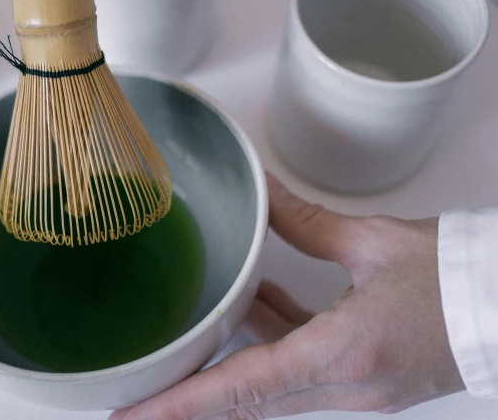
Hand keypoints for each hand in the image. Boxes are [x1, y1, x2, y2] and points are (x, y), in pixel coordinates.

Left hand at [110, 173, 463, 418]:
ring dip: (223, 371)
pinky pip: (297, 373)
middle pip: (244, 401)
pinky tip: (253, 309)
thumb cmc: (458, 279)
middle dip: (185, 402)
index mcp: (341, 354)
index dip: (179, 405)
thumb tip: (263, 193)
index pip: (241, 387)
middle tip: (131, 399)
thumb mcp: (374, 243)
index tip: (131, 415)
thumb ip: (304, 222)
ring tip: (179, 351)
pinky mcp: (362, 383)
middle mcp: (343, 386)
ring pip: (268, 389)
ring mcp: (353, 392)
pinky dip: (267, 347)